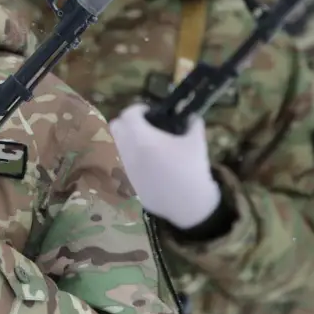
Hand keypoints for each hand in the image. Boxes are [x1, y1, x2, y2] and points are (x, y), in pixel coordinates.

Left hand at [109, 103, 220, 229]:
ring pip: (120, 145)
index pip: (128, 114)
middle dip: (128, 122)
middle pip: (116, 127)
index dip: (138, 108)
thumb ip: (193, 123)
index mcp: (141, 138)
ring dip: (130, 139)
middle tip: (146, 124)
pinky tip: (152, 162)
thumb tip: (192, 116)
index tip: (150, 111)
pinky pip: (127, 162)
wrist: (188, 205)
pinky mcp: (130, 182)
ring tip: (150, 143)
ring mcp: (127, 168)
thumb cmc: (191, 169)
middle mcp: (128, 151)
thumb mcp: (197, 141)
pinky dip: (134, 156)